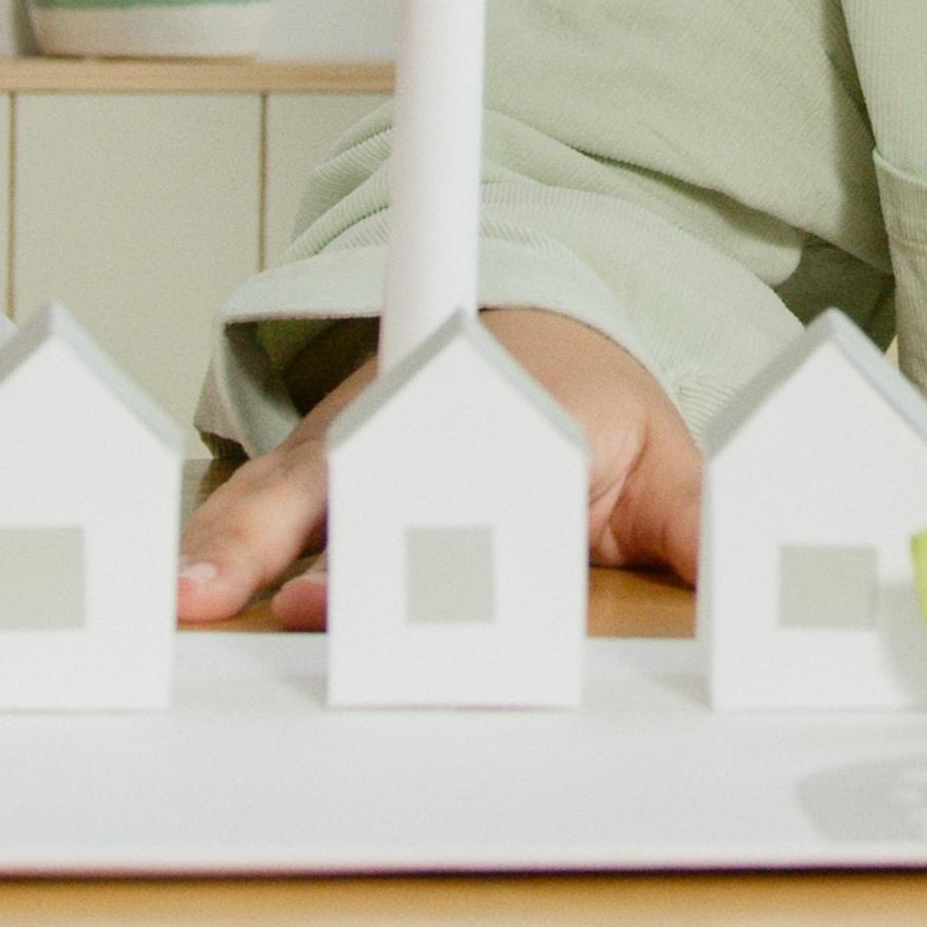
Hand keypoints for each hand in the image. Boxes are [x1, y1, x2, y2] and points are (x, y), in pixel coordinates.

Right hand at [172, 305, 701, 628]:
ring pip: (278, 489)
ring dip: (231, 542)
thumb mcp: (659, 459)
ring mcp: (341, 446)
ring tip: (190, 596)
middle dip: (295, 531)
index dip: (435, 518)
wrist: (511, 330)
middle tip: (254, 588)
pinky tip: (173, 593)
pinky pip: (247, 504)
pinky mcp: (298, 477)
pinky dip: (208, 541)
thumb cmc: (580, 404)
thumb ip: (695, 529)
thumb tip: (753, 594)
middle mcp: (404, 422)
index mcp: (498, 412)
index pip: (464, 469)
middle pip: (346, 476)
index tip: (407, 567)